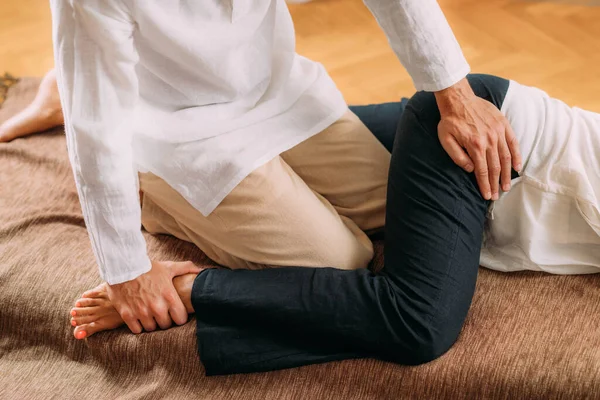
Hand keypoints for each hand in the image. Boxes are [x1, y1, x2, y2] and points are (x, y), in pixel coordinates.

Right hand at [106, 260, 201, 333]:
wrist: (122, 265)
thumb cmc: (148, 267)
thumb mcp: (168, 267)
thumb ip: (186, 268)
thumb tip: (202, 270)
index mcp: (169, 296)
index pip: (181, 319)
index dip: (179, 317)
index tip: (175, 314)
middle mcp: (156, 307)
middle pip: (166, 325)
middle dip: (165, 320)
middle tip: (162, 313)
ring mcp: (141, 312)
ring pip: (151, 328)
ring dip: (152, 323)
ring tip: (150, 315)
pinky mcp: (127, 315)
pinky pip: (137, 330)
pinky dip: (138, 325)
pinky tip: (139, 317)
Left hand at [435, 78, 521, 199]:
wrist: (458, 99)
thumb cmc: (450, 121)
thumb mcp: (446, 140)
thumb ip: (458, 157)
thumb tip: (471, 170)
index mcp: (474, 145)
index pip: (482, 170)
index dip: (485, 185)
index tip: (487, 196)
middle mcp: (489, 140)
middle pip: (495, 167)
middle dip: (496, 183)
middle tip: (497, 196)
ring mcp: (498, 132)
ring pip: (505, 157)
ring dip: (507, 174)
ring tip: (507, 186)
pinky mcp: (503, 124)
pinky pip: (513, 142)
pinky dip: (516, 155)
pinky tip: (517, 166)